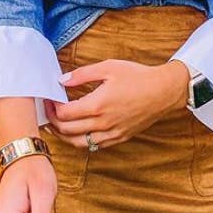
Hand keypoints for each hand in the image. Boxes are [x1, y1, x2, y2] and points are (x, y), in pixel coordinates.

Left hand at [43, 58, 190, 148]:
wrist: (164, 91)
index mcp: (98, 104)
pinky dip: (81, 141)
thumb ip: (82, 74)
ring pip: (79, 142)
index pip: (64, 114)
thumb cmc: (137, 76)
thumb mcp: (108, 67)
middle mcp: (103, 123)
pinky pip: (94, 145)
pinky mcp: (120, 137)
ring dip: (64, 136)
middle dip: (53, 122)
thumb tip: (62, 80)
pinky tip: (78, 132)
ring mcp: (112, 133)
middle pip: (67, 130)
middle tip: (49, 112)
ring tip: (57, 126)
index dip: (52, 108)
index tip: (48, 100)